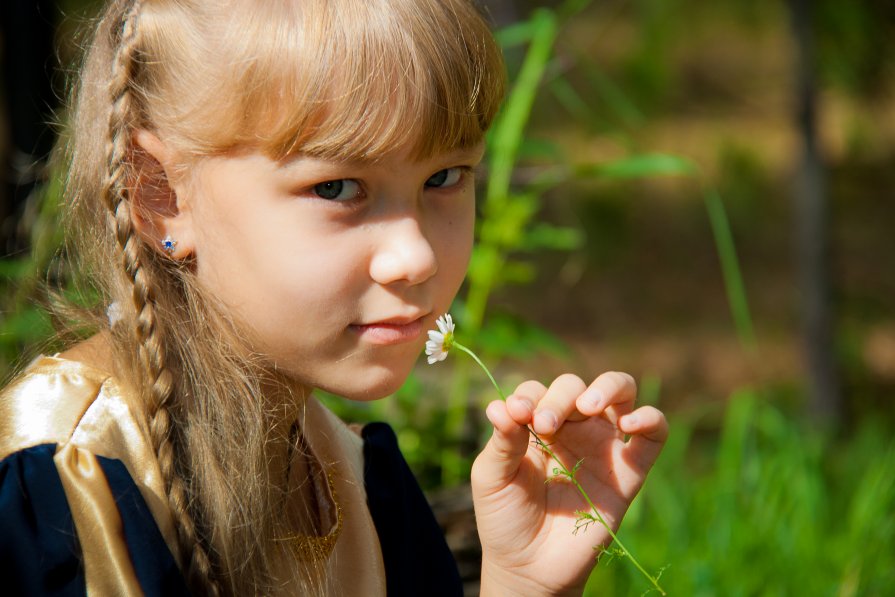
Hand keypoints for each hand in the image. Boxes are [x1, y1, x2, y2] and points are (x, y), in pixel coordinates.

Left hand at [471, 372, 667, 595]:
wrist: (530, 567)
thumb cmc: (506, 518)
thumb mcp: (492, 477)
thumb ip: (501, 441)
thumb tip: (500, 406)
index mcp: (536, 424)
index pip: (537, 390)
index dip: (529, 397)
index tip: (517, 415)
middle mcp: (572, 427)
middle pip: (575, 386)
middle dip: (561, 396)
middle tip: (545, 424)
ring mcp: (603, 445)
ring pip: (622, 392)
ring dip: (608, 387)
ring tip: (588, 406)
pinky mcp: (629, 471)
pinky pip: (654, 434)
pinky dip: (650, 418)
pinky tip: (629, 424)